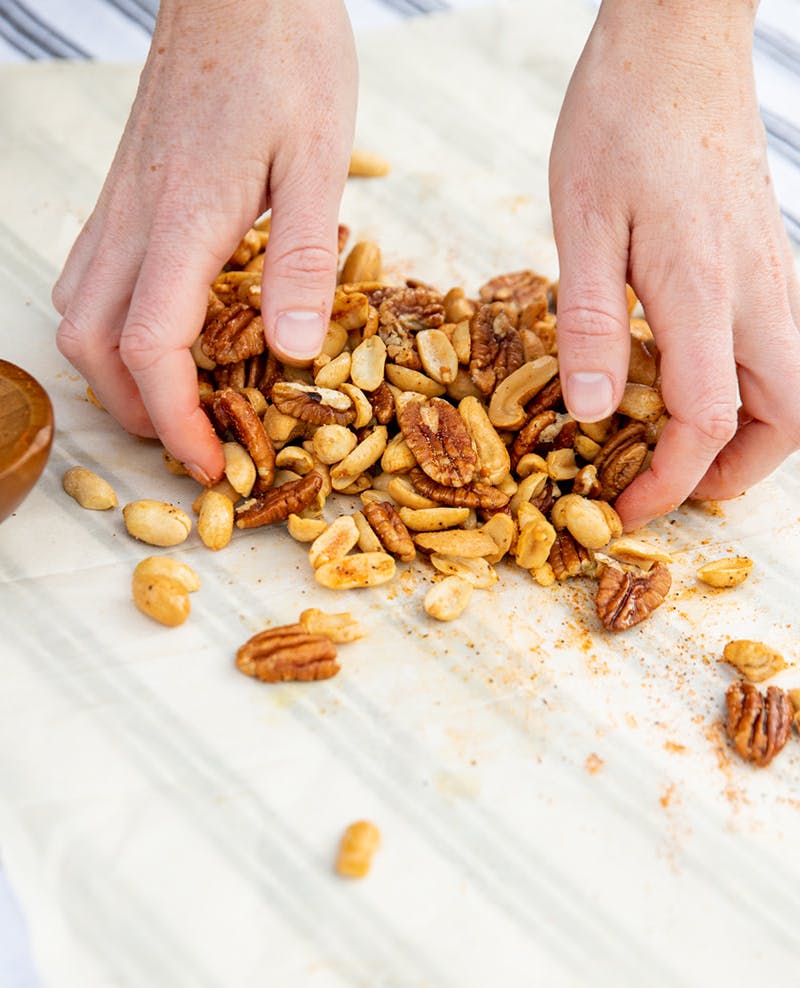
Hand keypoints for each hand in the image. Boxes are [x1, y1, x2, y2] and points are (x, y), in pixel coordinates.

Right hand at [52, 0, 356, 482]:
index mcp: (184, 219)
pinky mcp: (126, 189)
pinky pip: (91, 274)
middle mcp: (135, 218)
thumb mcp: (316, 157)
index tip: (212, 464)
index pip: (152, 347)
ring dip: (116, 373)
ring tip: (175, 400)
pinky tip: (160, 327)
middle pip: (93, 345)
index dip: (175, 420)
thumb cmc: (284, 53)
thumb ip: (300, 258)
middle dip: (136, 411)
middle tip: (192, 441)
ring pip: (78, 313)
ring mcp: (121, 203)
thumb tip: (292, 352)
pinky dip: (112, 325)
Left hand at [549, 0, 799, 529]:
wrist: (678, 43)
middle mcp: (757, 292)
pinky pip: (773, 349)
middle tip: (671, 484)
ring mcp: (772, 276)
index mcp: (704, 290)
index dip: (668, 482)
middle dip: (736, 473)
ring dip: (747, 435)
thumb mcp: (581, 223)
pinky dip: (743, 390)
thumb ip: (588, 322)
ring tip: (675, 447)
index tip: (624, 510)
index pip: (708, 423)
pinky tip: (681, 379)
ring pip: (791, 388)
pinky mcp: (765, 261)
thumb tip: (590, 413)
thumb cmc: (621, 121)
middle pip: (786, 420)